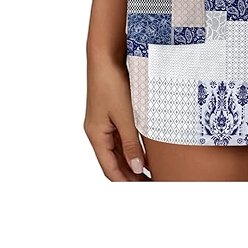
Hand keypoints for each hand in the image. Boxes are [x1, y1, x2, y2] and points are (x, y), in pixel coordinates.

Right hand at [83, 56, 148, 180]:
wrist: (106, 57)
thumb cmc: (112, 83)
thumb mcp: (125, 116)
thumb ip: (131, 144)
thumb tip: (135, 169)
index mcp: (96, 135)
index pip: (109, 169)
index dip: (125, 182)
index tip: (143, 190)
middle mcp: (98, 132)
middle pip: (114, 163)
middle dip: (130, 176)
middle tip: (151, 185)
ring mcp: (105, 124)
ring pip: (118, 152)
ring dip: (132, 164)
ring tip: (151, 174)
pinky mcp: (112, 115)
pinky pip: (121, 139)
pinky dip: (132, 149)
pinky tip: (146, 154)